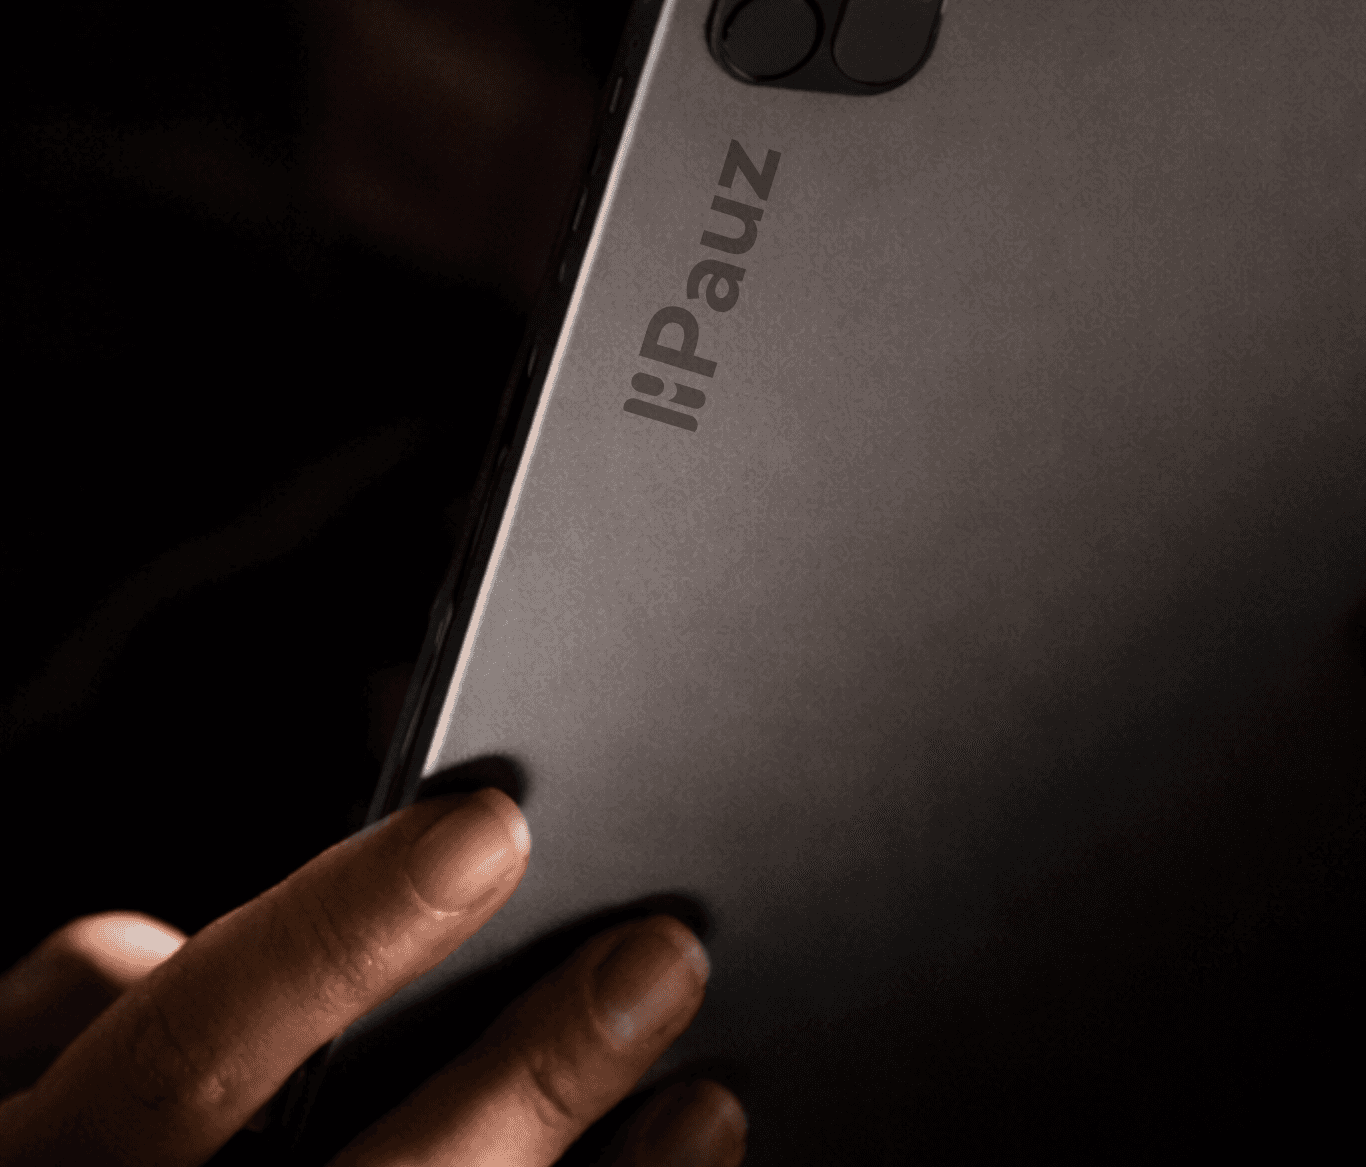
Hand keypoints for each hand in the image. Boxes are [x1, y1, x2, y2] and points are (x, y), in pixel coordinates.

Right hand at [0, 790, 744, 1165]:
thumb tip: (213, 943)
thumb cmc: (69, 1150)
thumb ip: (121, 1008)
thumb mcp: (26, 1075)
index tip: (492, 829)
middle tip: (660, 958)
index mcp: (56, 1160)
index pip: (197, 1044)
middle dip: (536, 1073)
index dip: (345, 933)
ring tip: (700, 1102)